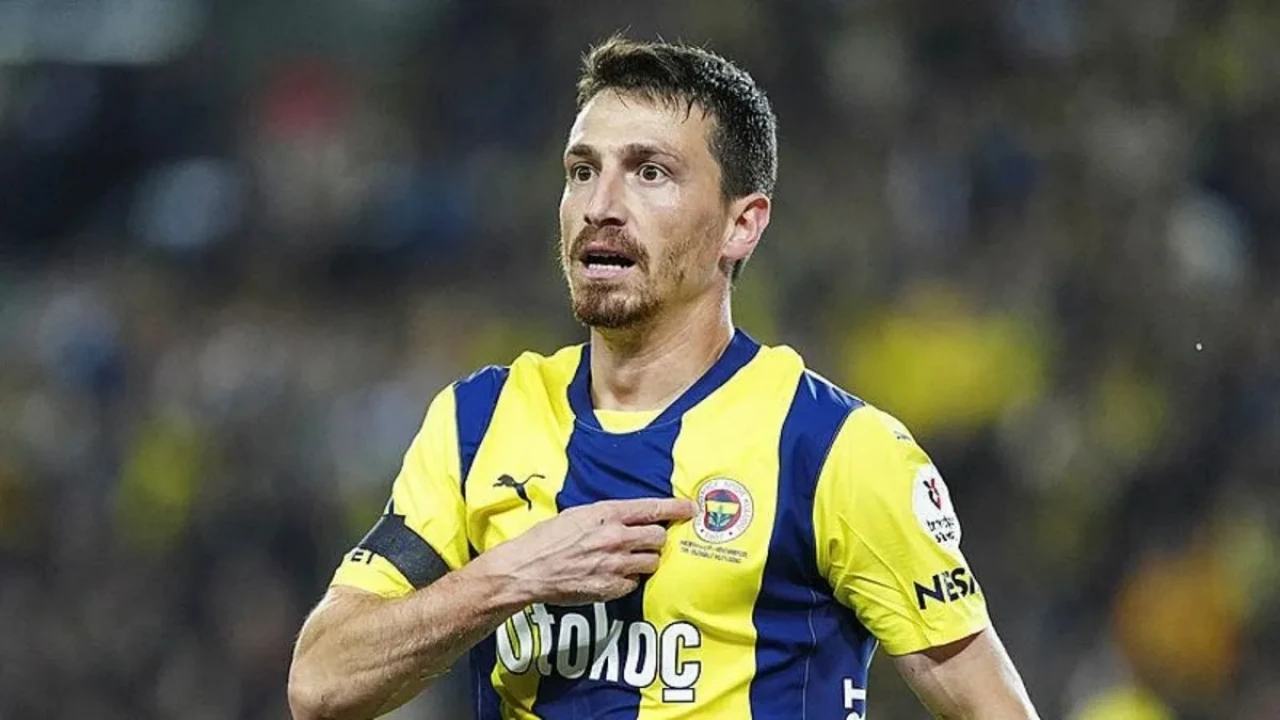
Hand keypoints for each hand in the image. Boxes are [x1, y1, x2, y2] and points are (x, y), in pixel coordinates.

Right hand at [477, 497, 695, 605]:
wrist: (526, 570)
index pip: (652, 508)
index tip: (691, 508)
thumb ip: (606, 516)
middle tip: (646, 541)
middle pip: (659, 538)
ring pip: (651, 562)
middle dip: (656, 539)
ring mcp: (614, 565)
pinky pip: (633, 584)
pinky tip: (611, 576)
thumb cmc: (546, 539)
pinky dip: (628, 580)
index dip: (676, 508)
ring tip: (626, 561)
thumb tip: (630, 516)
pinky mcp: (610, 588)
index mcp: (607, 514)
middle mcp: (615, 538)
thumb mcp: (577, 515)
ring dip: (644, 561)